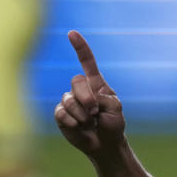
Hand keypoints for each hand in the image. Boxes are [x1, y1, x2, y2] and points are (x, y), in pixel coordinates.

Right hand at [54, 31, 125, 156]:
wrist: (105, 143)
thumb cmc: (112, 124)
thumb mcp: (116, 108)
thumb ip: (103, 98)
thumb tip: (84, 100)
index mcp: (96, 83)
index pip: (87, 62)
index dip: (80, 48)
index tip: (72, 33)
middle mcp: (80, 89)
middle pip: (76, 81)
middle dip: (88, 97)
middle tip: (96, 112)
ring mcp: (68, 101)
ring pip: (69, 99)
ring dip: (83, 114)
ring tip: (91, 122)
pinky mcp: (60, 114)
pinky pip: (62, 113)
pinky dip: (74, 122)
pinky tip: (80, 127)